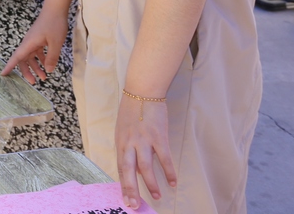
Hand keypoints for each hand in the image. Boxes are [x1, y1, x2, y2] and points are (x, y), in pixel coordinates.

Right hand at [1, 9, 68, 83]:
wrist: (55, 8)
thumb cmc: (54, 24)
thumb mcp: (55, 43)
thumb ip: (52, 58)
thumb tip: (48, 70)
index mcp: (29, 44)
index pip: (16, 57)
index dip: (9, 66)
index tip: (3, 74)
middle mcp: (28, 42)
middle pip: (23, 59)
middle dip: (27, 71)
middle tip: (33, 82)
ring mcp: (34, 40)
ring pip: (31, 56)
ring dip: (36, 66)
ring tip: (44, 77)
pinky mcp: (39, 38)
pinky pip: (37, 51)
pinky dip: (41, 59)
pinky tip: (48, 64)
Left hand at [116, 93, 175, 209]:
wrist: (143, 92)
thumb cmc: (132, 111)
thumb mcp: (124, 130)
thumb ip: (128, 148)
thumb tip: (136, 169)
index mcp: (120, 142)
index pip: (120, 168)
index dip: (123, 185)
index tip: (126, 200)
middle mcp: (129, 143)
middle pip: (129, 170)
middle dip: (131, 189)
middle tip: (135, 205)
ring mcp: (143, 140)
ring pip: (146, 167)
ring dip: (151, 183)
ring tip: (156, 196)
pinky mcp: (158, 136)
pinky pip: (164, 158)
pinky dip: (169, 171)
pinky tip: (173, 182)